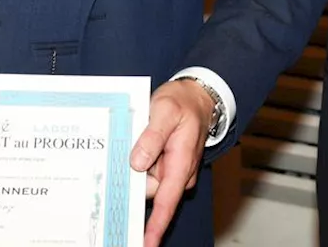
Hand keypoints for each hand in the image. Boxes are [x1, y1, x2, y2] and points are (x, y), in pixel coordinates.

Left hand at [129, 79, 215, 246]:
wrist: (197, 96)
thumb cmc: (183, 103)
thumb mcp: (165, 111)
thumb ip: (152, 136)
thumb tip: (137, 162)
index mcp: (181, 163)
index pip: (166, 202)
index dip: (155, 226)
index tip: (145, 243)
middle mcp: (178, 172)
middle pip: (147, 189)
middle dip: (134, 173)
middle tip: (131, 142)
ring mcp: (171, 170)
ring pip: (144, 178)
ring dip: (136, 162)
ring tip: (140, 131)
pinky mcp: (164, 165)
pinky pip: (146, 171)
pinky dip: (139, 159)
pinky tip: (139, 140)